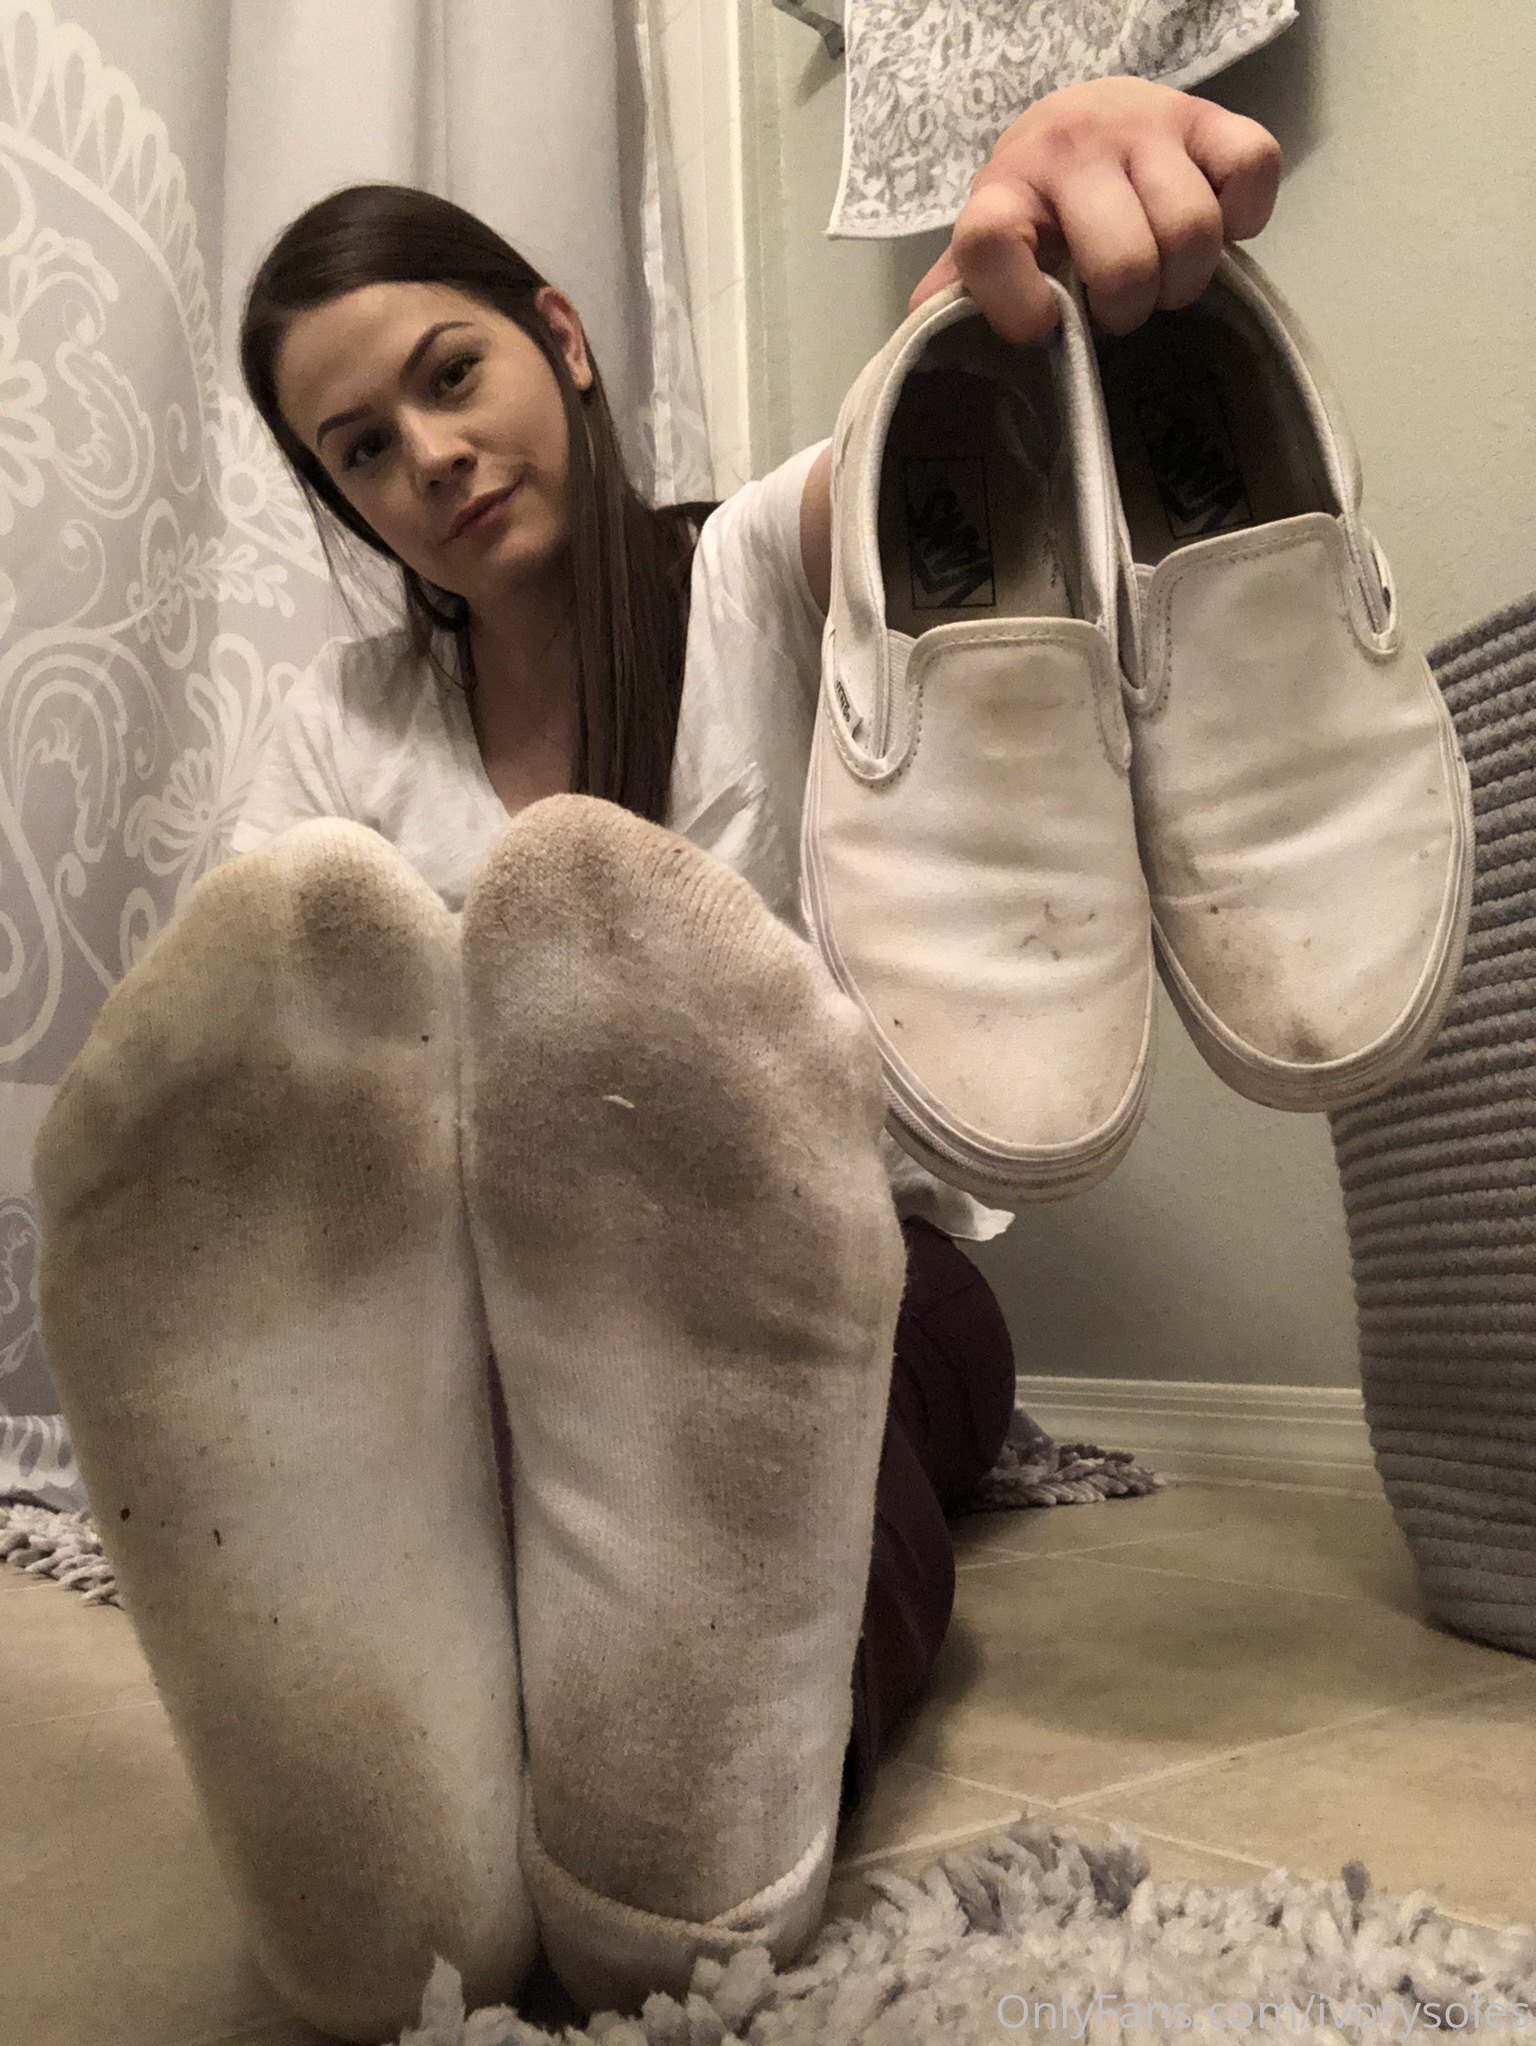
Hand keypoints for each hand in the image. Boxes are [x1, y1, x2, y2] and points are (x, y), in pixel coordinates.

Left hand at [908, 77, 1281, 343]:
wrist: (1080, 120)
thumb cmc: (1039, 208)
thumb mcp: (992, 248)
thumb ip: (960, 294)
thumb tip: (921, 348)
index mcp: (1004, 191)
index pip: (988, 240)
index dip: (1016, 301)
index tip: (1040, 327)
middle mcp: (1071, 148)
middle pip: (1124, 261)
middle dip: (1130, 309)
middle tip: (1119, 307)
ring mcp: (1145, 127)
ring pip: (1192, 230)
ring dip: (1185, 278)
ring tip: (1164, 277)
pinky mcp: (1207, 117)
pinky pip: (1252, 169)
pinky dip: (1244, 218)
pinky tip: (1215, 230)